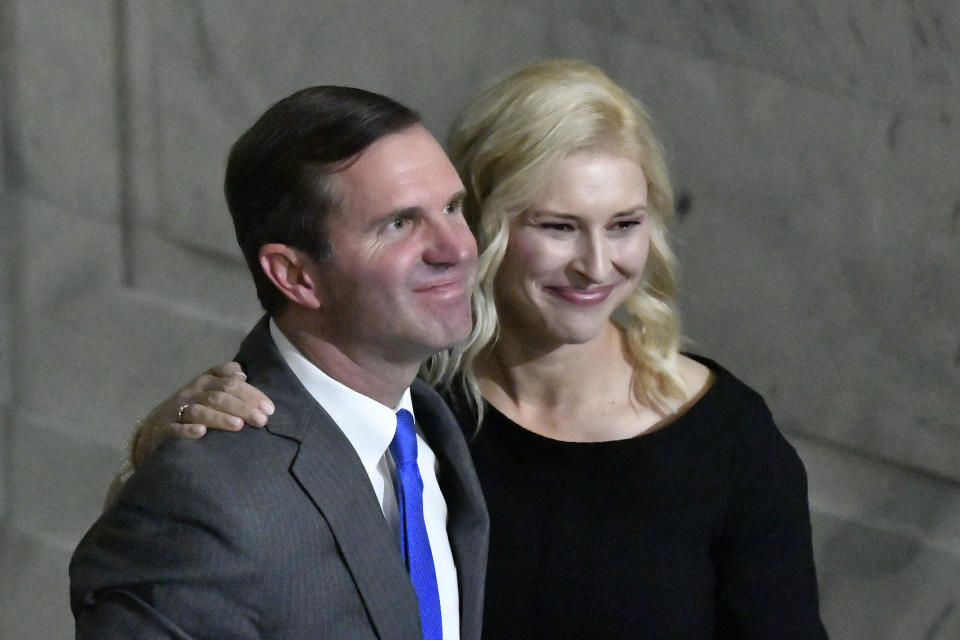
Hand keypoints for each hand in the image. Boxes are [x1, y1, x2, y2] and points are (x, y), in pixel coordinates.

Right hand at [131, 362, 274, 467]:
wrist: (154, 429)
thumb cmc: (190, 408)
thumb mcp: (207, 390)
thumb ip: (225, 379)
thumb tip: (243, 373)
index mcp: (204, 382)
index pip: (230, 382)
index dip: (251, 393)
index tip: (269, 408)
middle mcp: (191, 393)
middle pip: (218, 395)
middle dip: (242, 406)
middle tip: (261, 420)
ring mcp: (176, 411)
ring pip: (199, 411)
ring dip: (219, 418)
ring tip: (238, 425)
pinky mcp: (164, 430)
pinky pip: (175, 429)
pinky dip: (187, 431)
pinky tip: (201, 433)